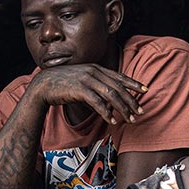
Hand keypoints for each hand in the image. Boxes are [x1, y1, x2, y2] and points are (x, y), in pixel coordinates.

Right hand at [25, 63, 146, 125]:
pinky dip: (107, 113)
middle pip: (118, 87)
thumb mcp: (82, 80)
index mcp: (95, 68)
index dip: (133, 83)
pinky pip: (98, 103)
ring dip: (123, 109)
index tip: (145, 90)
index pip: (119, 76)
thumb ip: (95, 86)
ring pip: (111, 95)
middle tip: (140, 112)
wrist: (43, 85)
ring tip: (130, 119)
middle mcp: (93, 72)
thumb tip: (108, 100)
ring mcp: (87, 80)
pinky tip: (113, 121)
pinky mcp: (79, 90)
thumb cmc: (62, 84)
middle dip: (131, 101)